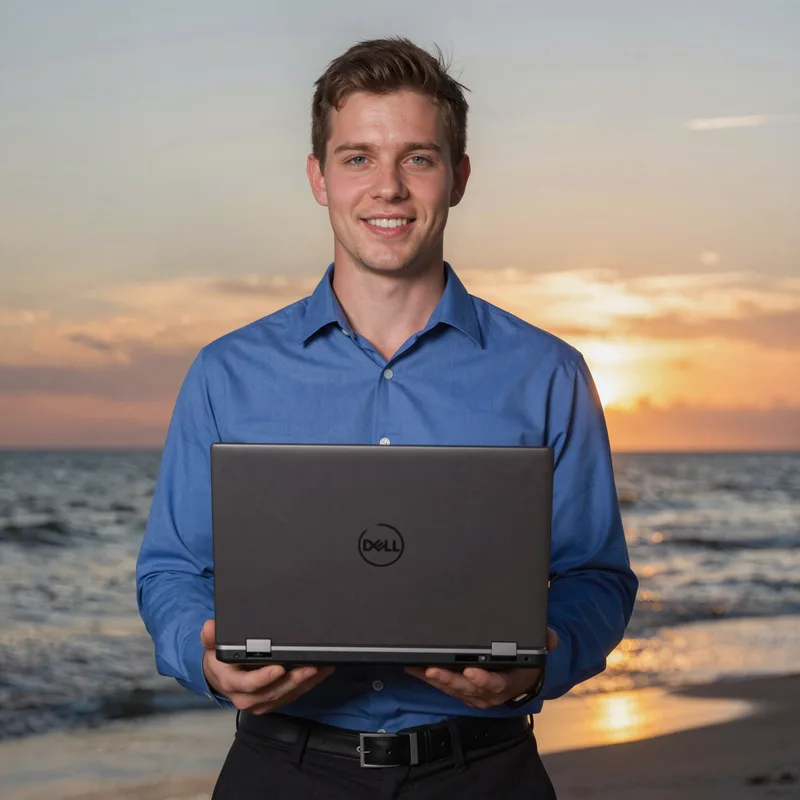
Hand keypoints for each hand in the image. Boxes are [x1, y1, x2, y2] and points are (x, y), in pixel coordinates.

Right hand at [200, 619, 334, 714]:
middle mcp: (246, 697)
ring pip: (286, 695)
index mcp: (231, 683)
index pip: (249, 684)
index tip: (279, 668)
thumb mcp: (211, 645)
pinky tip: (322, 671)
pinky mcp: (273, 701)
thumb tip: (210, 626)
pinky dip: (309, 684)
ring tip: (322, 667)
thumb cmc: (219, 660)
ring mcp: (261, 702)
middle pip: (272, 692)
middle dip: (293, 680)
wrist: (220, 676)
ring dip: (306, 682)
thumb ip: (211, 636)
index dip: (264, 678)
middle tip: (310, 666)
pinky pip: (292, 695)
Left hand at [405, 627, 558, 708]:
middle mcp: (489, 693)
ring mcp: (474, 695)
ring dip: (435, 679)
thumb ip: (545, 641)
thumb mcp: (540, 650)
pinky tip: (414, 668)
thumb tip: (550, 637)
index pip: (496, 684)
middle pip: (467, 689)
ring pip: (453, 689)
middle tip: (433, 668)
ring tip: (419, 668)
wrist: (522, 678)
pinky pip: (444, 687)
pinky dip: (429, 678)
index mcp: (508, 682)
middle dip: (449, 679)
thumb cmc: (526, 662)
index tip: (470, 671)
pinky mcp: (462, 692)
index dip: (483, 680)